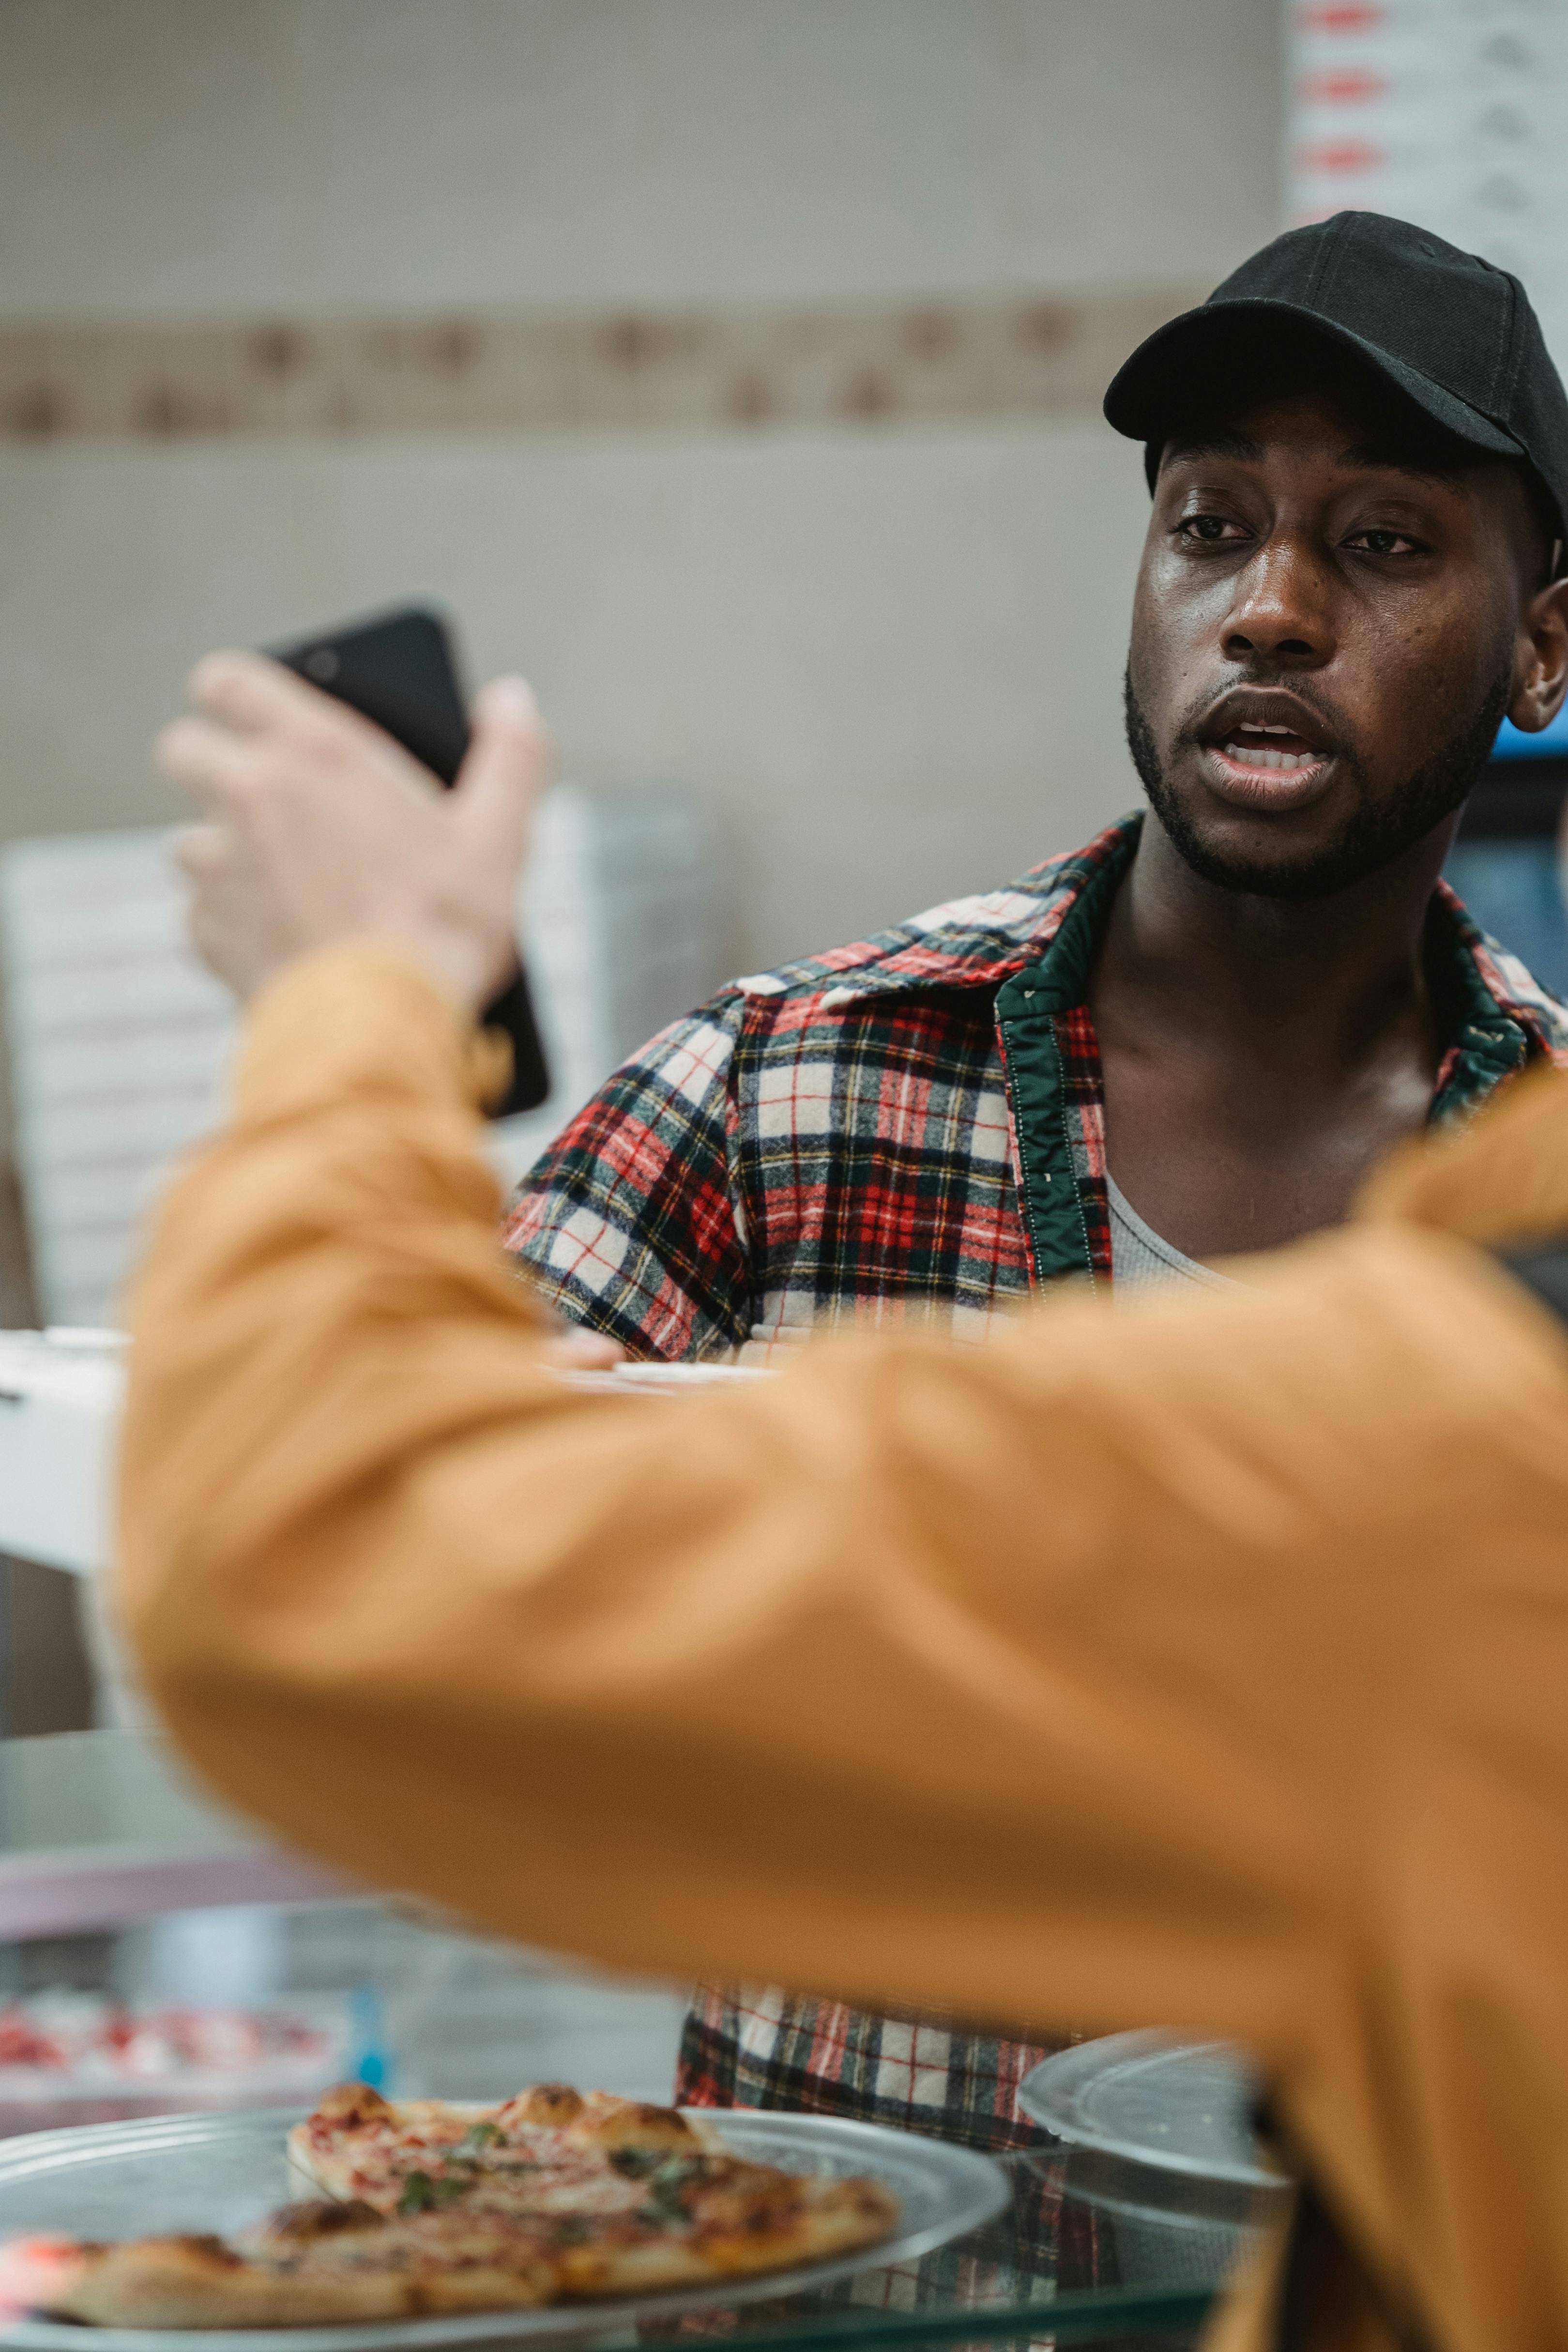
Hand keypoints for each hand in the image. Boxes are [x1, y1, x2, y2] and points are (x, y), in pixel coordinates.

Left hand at [157, 652, 545, 1013]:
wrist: (384, 1028)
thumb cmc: (444, 926)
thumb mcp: (500, 835)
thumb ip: (512, 754)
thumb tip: (511, 698)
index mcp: (313, 750)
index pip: (226, 679)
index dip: (236, 697)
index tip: (261, 721)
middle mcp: (247, 795)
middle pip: (183, 750)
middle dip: (214, 768)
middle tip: (274, 804)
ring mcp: (216, 867)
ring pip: (191, 842)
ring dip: (227, 856)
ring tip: (293, 888)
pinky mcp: (205, 933)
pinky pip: (201, 917)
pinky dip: (233, 926)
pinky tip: (287, 943)